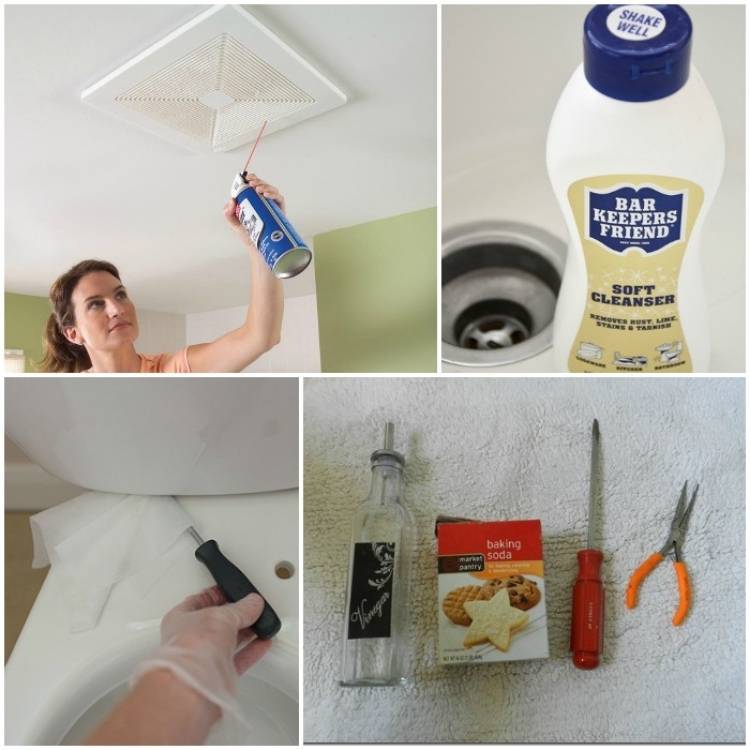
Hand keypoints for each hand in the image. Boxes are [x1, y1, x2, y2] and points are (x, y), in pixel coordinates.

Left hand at [134, 586, 271, 714]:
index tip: (232, 591)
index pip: (199, 601)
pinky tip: (262, 642)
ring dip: (245, 632)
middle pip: (216, 622)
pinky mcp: (218, 675)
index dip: (217, 594)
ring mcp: (204, 658)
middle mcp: (190, 639)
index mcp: (180, 619)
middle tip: (252, 607)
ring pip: (228, 641)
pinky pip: (239, 659)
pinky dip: (252, 650)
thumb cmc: (192, 646)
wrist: (194, 684)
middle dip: (235, 615)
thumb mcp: (221, 615)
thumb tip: (252, 603)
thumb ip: (240, 608)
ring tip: (261, 623)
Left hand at [223, 174, 286, 240]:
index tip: (247, 177)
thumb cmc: (247, 234)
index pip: (254, 185)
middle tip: (251, 184)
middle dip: (258, 181)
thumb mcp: (233, 222)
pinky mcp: (279, 211)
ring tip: (258, 189)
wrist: (256, 246)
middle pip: (263, 185)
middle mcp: (263, 201)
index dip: (252, 178)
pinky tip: (266, 195)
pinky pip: (279, 199)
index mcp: (253, 200)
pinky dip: (273, 194)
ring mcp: (272, 206)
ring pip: (271, 190)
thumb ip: (228, 212)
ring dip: (265, 186)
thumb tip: (232, 200)